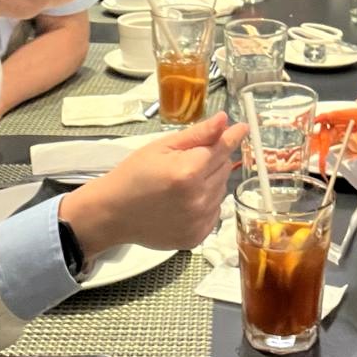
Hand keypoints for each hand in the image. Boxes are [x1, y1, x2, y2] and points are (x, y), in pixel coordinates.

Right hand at [61, 113, 249, 257]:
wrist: (113, 213)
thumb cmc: (134, 174)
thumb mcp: (162, 147)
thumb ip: (197, 134)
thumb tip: (225, 119)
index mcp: (188, 172)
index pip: (222, 148)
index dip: (233, 136)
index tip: (243, 127)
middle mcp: (198, 198)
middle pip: (224, 168)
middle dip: (213, 159)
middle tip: (191, 159)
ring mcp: (199, 221)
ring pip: (221, 190)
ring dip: (210, 181)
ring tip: (184, 181)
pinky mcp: (197, 236)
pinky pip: (215, 211)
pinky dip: (206, 202)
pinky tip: (185, 200)